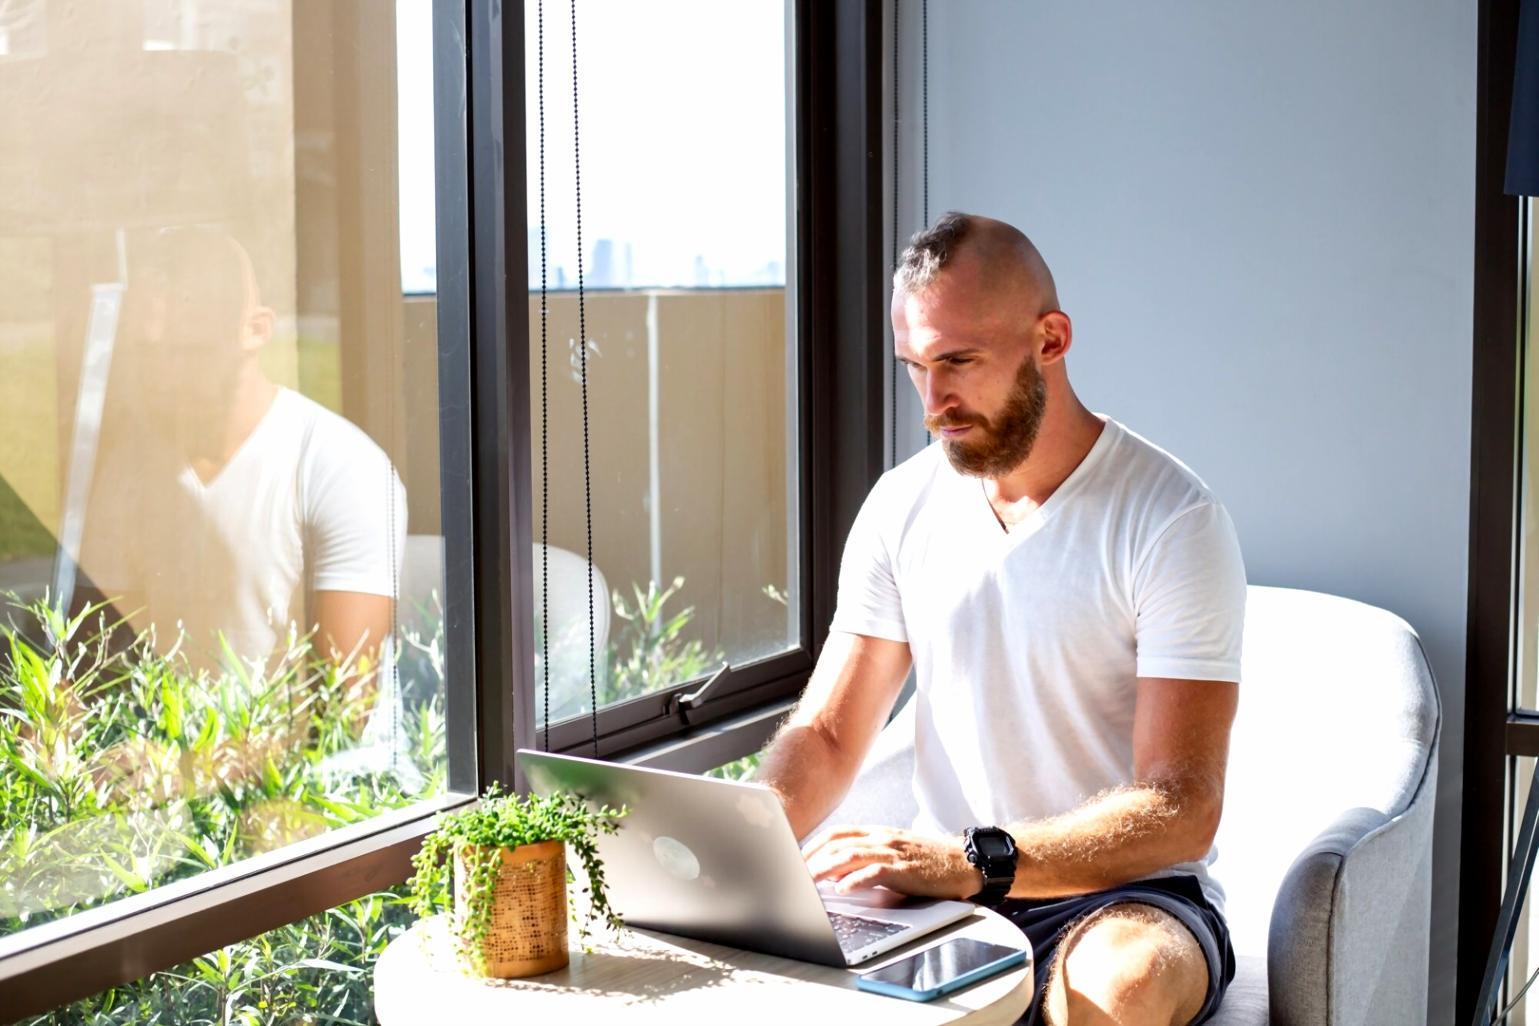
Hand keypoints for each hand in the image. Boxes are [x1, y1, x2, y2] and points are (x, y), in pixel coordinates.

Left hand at [802, 825, 983, 899]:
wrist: (964, 862)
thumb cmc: (929, 861)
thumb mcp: (896, 851)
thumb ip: (870, 857)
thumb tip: (840, 872)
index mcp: (878, 834)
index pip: (838, 834)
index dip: (815, 844)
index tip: (798, 858)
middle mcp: (882, 839)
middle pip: (838, 843)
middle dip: (813, 858)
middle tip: (796, 873)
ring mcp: (893, 853)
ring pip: (850, 855)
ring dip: (826, 868)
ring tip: (809, 880)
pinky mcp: (904, 870)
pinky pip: (875, 871)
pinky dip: (855, 879)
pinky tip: (841, 888)